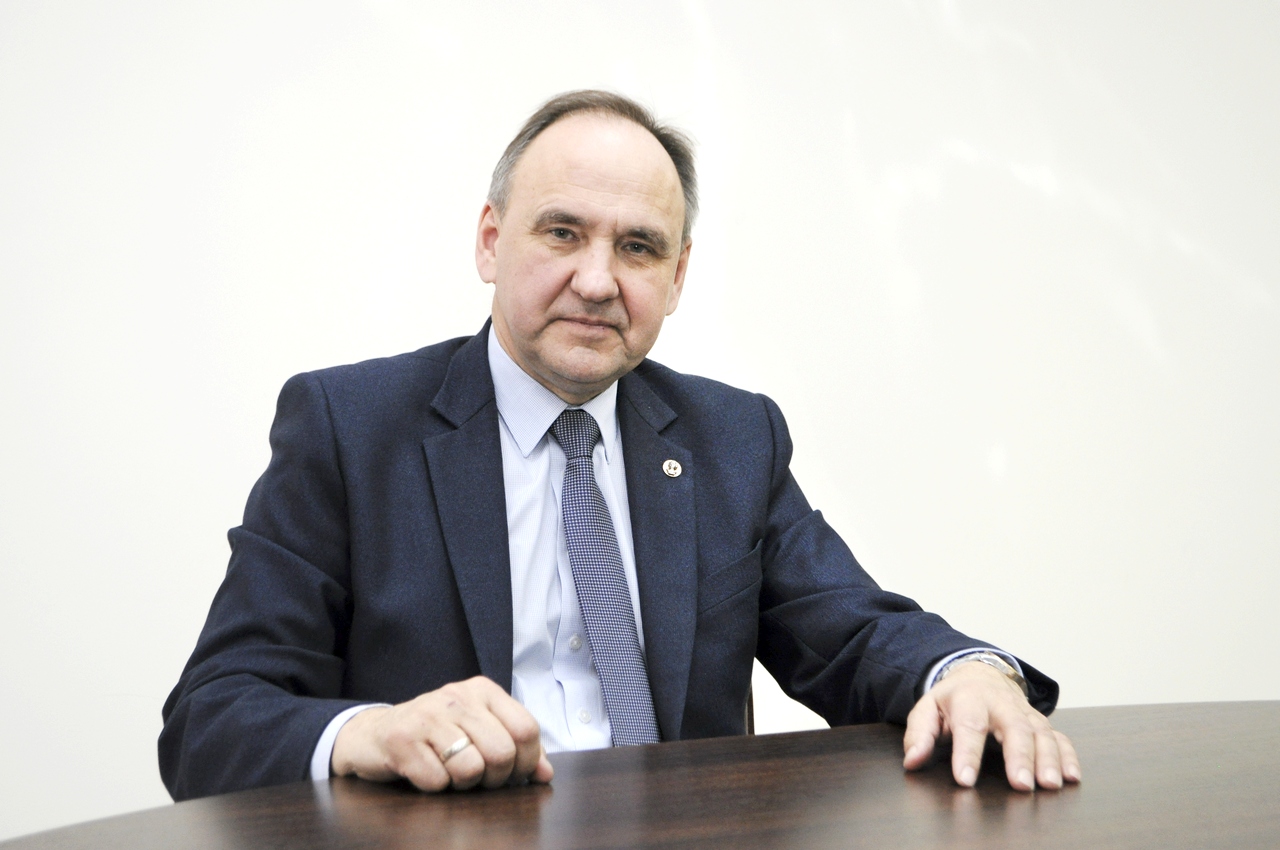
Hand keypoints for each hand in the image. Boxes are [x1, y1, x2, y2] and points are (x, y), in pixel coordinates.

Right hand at [331, 675, 553, 790]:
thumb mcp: (479, 730)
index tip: (513, 774)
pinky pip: (437, 781)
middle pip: (502, 752)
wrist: (374, 733)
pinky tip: (425, 771)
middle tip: (479, 778)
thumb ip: (516, 748)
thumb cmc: (435, 735)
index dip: (527, 762)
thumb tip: (545, 774)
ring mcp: (427, 715)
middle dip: (495, 779)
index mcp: (482, 690)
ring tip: (449, 772)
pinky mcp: (401, 740)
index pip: (526, 729)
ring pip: (471, 769)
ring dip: (463, 784)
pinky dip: (435, 787)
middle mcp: (456, 696)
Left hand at [902, 660, 1079, 790]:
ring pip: (1042, 732)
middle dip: (1019, 756)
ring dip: (1049, 758)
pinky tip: (1072, 776)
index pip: (968, 727)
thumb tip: (912, 761)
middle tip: (1021, 785)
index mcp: (969, 699)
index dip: (967, 754)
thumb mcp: (928, 709)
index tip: (965, 780)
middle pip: (1014, 728)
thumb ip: (919, 734)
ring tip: (1050, 784)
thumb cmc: (953, 700)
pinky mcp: (1041, 722)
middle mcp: (1001, 704)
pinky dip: (1068, 755)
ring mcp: (1025, 713)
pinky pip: (1060, 737)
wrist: (980, 675)